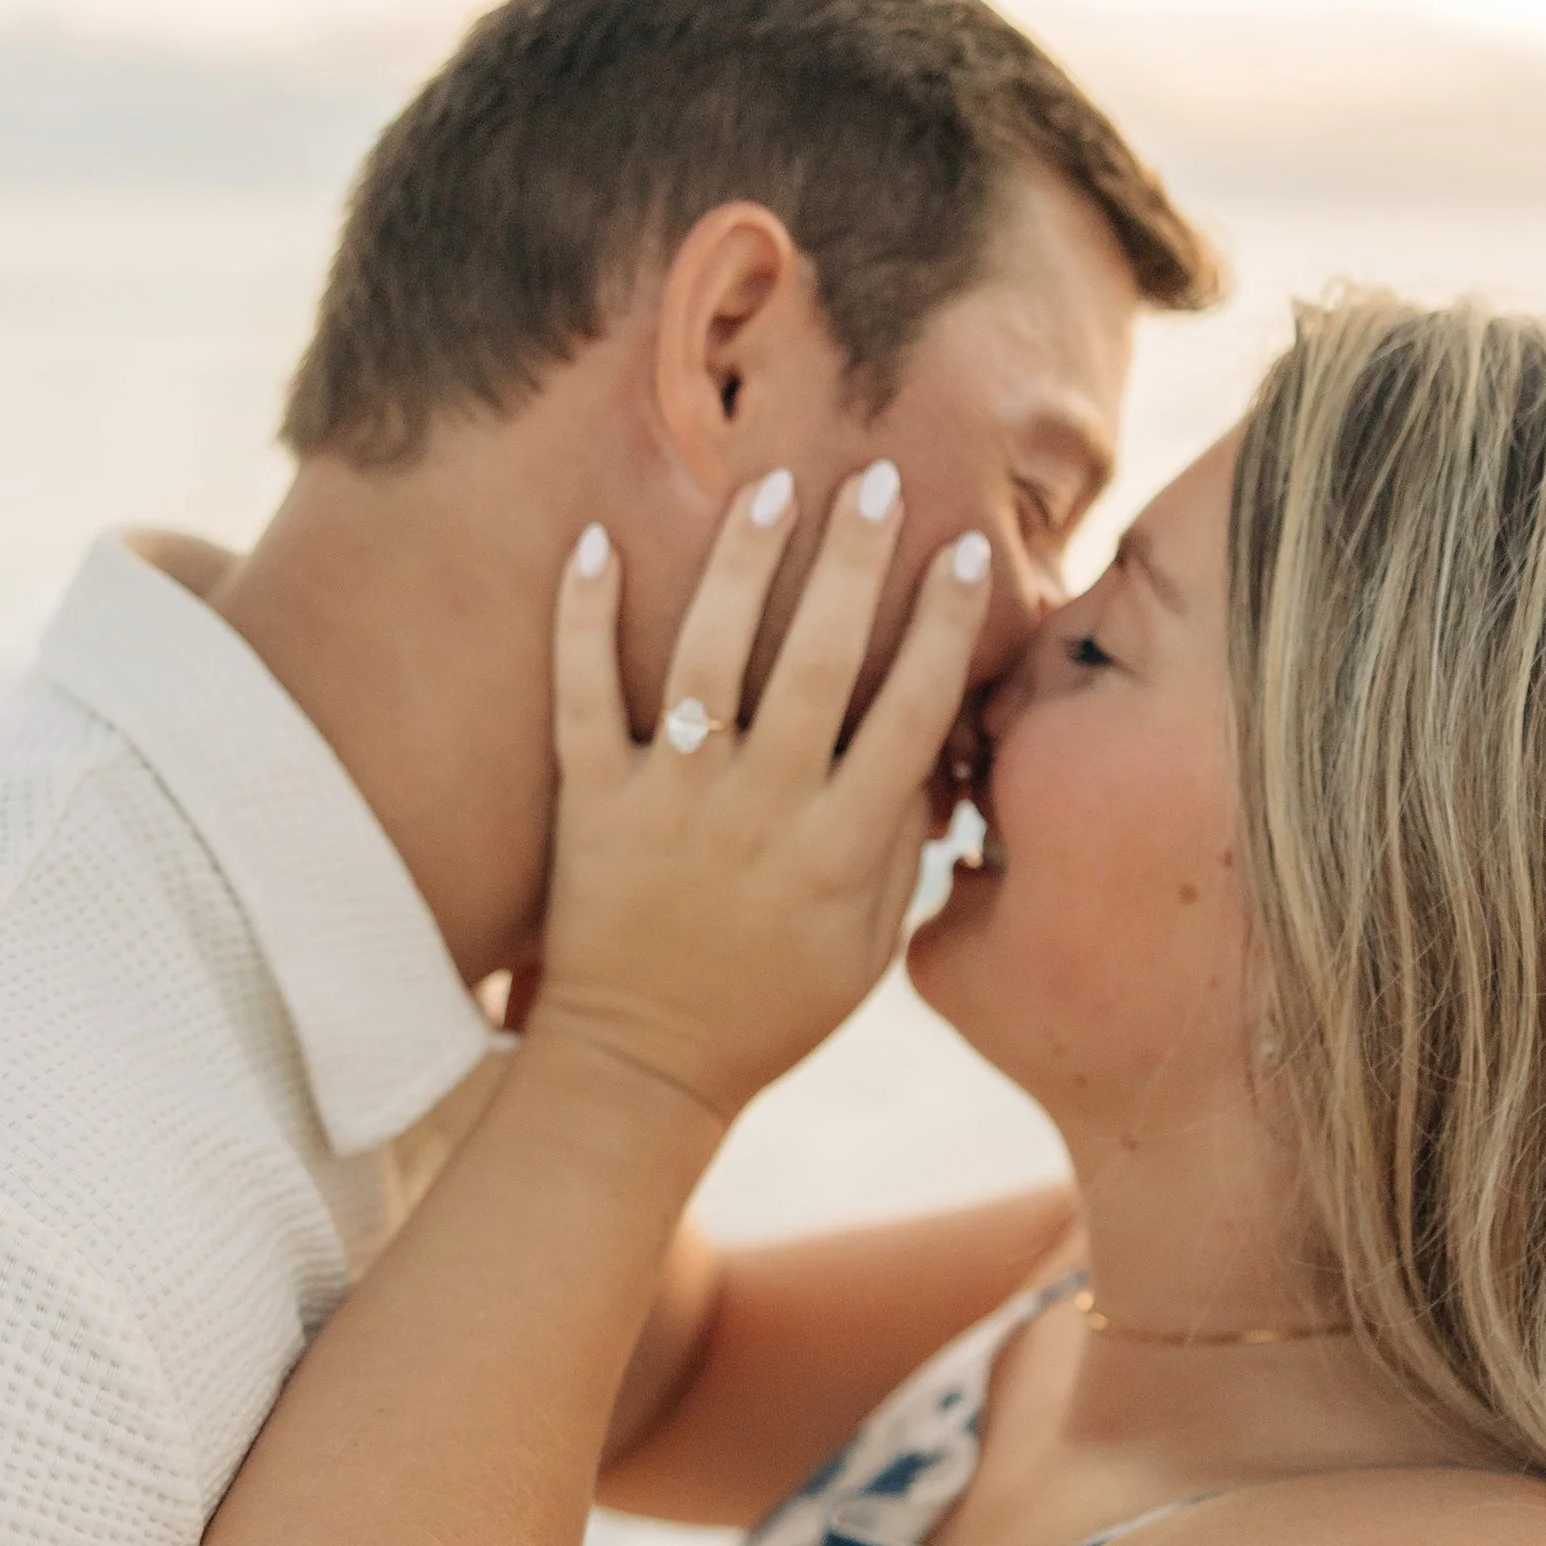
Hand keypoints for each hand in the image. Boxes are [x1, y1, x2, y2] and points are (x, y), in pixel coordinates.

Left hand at [527, 463, 990, 1127]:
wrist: (642, 1066)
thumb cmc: (771, 1006)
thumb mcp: (868, 946)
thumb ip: (901, 845)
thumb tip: (936, 746)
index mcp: (840, 848)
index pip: (910, 715)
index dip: (943, 629)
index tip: (965, 553)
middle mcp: (761, 811)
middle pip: (816, 664)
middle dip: (852, 565)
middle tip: (874, 479)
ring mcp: (670, 802)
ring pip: (706, 661)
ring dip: (742, 568)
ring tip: (771, 489)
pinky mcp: (590, 803)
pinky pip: (580, 696)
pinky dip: (582, 618)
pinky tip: (595, 537)